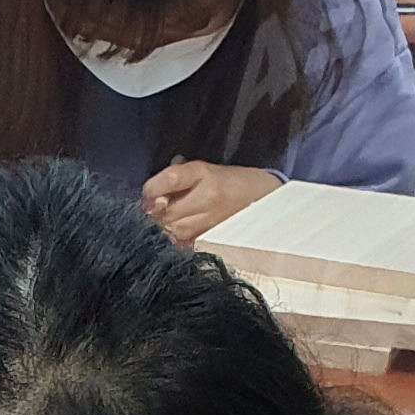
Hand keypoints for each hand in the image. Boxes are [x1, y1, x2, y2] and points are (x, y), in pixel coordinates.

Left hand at [144, 158, 280, 243]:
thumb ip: (175, 179)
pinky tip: (179, 235)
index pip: (169, 180)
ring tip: (167, 223)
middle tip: (153, 214)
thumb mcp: (203, 170)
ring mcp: (212, 220)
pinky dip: (177, 241)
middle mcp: (208, 197)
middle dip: (153, 215)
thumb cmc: (230, 181)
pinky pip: (185, 244)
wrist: (265, 197)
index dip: (151, 190)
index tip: (148, 194)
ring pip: (173, 232)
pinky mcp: (215, 238)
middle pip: (166, 213)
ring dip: (164, 230)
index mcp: (203, 173)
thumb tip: (149, 195)